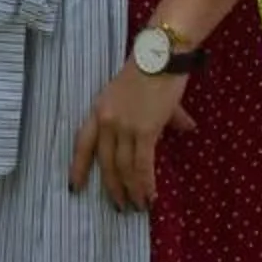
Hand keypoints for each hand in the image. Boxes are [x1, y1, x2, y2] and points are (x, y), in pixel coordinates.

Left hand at [69, 63, 197, 211]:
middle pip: (105, 163)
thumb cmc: (153, 68)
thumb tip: (187, 127)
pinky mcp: (144, 131)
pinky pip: (142, 165)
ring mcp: (123, 127)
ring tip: (137, 206)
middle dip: (112, 188)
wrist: (161, 55)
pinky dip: (145, 183)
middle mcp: (106, 121)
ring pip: (123, 169)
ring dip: (130, 190)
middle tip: (120, 206)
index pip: (82, 144)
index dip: (78, 167)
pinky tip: (150, 196)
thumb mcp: (141, 94)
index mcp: (99, 110)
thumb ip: (158, 116)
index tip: (74, 188)